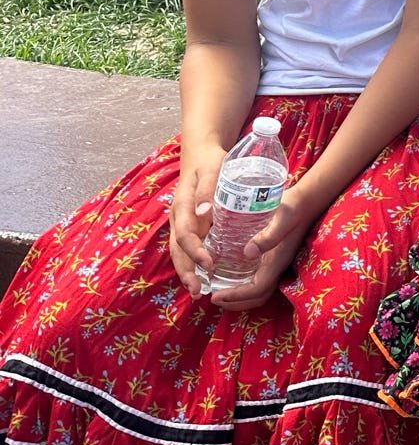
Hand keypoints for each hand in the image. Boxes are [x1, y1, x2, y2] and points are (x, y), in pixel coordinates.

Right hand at [168, 141, 229, 295]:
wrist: (200, 153)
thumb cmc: (211, 161)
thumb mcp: (214, 168)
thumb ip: (208, 189)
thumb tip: (203, 214)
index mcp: (183, 205)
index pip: (186, 235)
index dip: (196, 252)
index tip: (210, 265)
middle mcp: (178, 217)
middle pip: (178, 249)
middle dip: (187, 271)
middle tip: (199, 291)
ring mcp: (181, 221)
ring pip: (179, 251)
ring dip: (186, 271)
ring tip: (197, 291)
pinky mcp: (187, 223)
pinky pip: (186, 246)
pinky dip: (191, 262)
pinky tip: (202, 276)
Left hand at [209, 185, 326, 311]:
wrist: (306, 201)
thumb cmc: (293, 208)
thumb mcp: (281, 218)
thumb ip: (268, 235)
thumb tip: (248, 252)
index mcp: (277, 261)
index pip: (257, 289)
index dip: (236, 296)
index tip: (215, 295)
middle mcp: (276, 266)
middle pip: (258, 297)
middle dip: (236, 302)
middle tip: (214, 298)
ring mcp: (275, 263)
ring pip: (258, 290)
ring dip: (238, 297)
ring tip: (219, 292)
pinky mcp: (271, 257)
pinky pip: (257, 279)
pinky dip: (242, 285)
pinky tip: (228, 275)